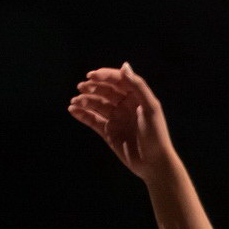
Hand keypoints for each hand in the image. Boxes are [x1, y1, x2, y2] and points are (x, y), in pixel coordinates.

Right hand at [67, 62, 178, 181]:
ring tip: (75, 101)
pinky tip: (72, 110)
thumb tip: (124, 65)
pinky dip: (82, 114)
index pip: (118, 80)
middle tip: (81, 87)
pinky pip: (92, 120)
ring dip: (84, 101)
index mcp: (137, 98)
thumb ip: (138, 86)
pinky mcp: (108, 132)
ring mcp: (116, 118)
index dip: (104, 76)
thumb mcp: (150, 108)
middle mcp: (125, 106)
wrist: (153, 164)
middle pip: (105, 91)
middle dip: (92, 87)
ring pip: (96, 104)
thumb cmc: (156, 135)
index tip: (90, 76)